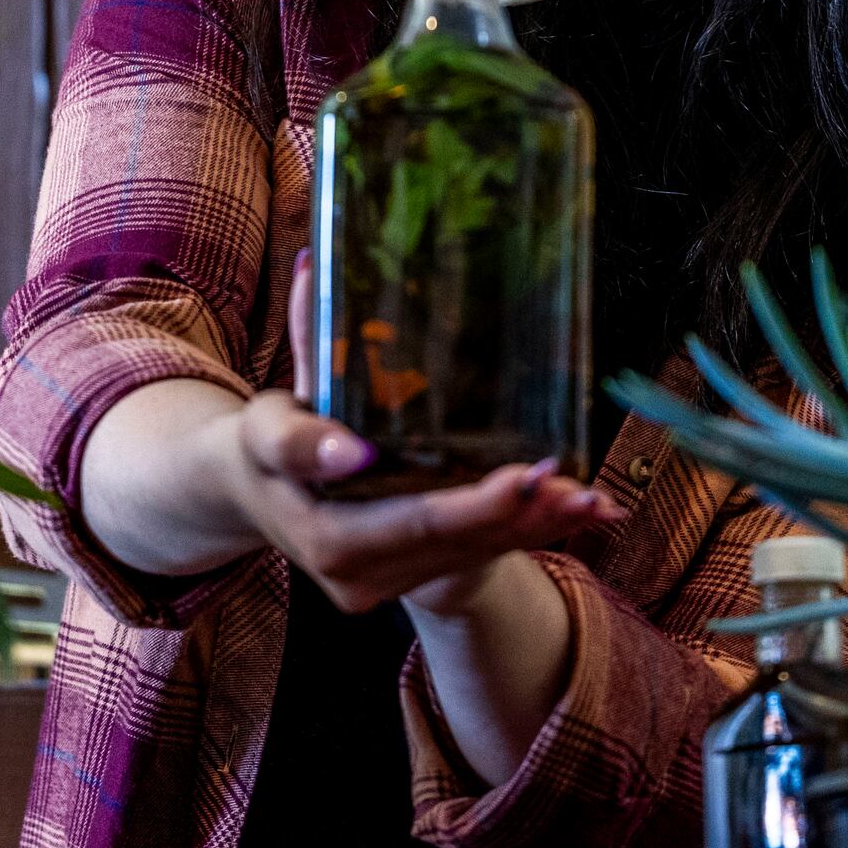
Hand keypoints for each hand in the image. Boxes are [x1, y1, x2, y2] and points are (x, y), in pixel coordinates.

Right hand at [207, 249, 622, 613]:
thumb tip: (319, 265)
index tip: (439, 469)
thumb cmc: (267, 445)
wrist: (258, 499)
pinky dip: (532, 533)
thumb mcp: (272, 406)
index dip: (437, 502)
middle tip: (555, 479)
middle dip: (503, 512)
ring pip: (468, 554)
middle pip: (436, 538)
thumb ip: (305, 346)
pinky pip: (480, 558)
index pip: (386, 514)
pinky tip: (584, 512)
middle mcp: (348, 569)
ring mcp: (382, 582)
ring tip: (588, 496)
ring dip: (534, 526)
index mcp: (316, 525)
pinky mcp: (412, 579)